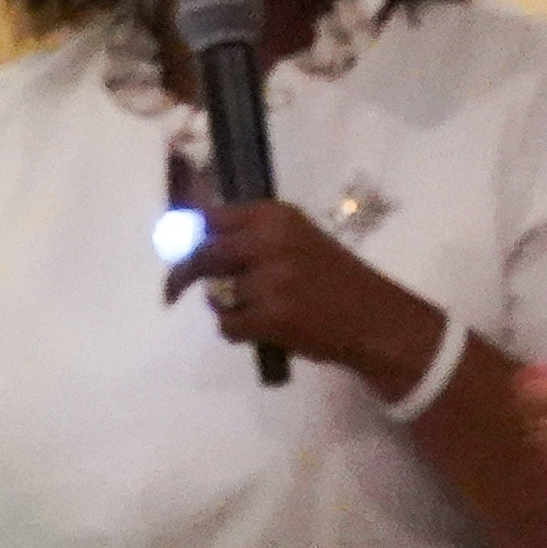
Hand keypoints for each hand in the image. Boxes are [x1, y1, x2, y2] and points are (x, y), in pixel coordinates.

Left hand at [165, 201, 443, 392]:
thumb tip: (194, 239)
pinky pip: (228, 325)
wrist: (375, 320)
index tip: (177, 248)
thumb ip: (254, 236)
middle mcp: (270, 242)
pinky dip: (236, 331)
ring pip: (216, 295)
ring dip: (226, 307)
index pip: (212, 216)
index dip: (188, 233)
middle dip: (182, 273)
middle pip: (203, 252)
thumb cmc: (337, 280)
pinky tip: (259, 331)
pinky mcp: (272, 317)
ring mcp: (270, 280)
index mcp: (276, 216)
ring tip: (255, 313)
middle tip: (171, 291)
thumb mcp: (298, 240)